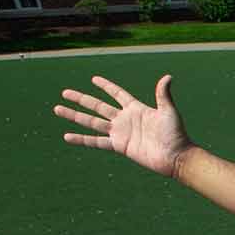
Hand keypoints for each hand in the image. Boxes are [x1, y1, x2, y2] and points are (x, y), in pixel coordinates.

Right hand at [54, 74, 193, 176]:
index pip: (117, 94)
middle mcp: (125, 119)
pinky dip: (81, 139)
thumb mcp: (169, 112)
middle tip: (64, 92)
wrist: (175, 157)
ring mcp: (120, 133)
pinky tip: (67, 136)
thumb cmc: (176, 134)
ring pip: (92, 122)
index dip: (106, 86)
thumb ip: (163, 95)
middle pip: (98, 106)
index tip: (93, 79)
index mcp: (136, 108)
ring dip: (75, 116)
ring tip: (58, 109)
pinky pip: (96, 142)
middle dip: (81, 99)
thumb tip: (167, 77)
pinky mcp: (118, 146)